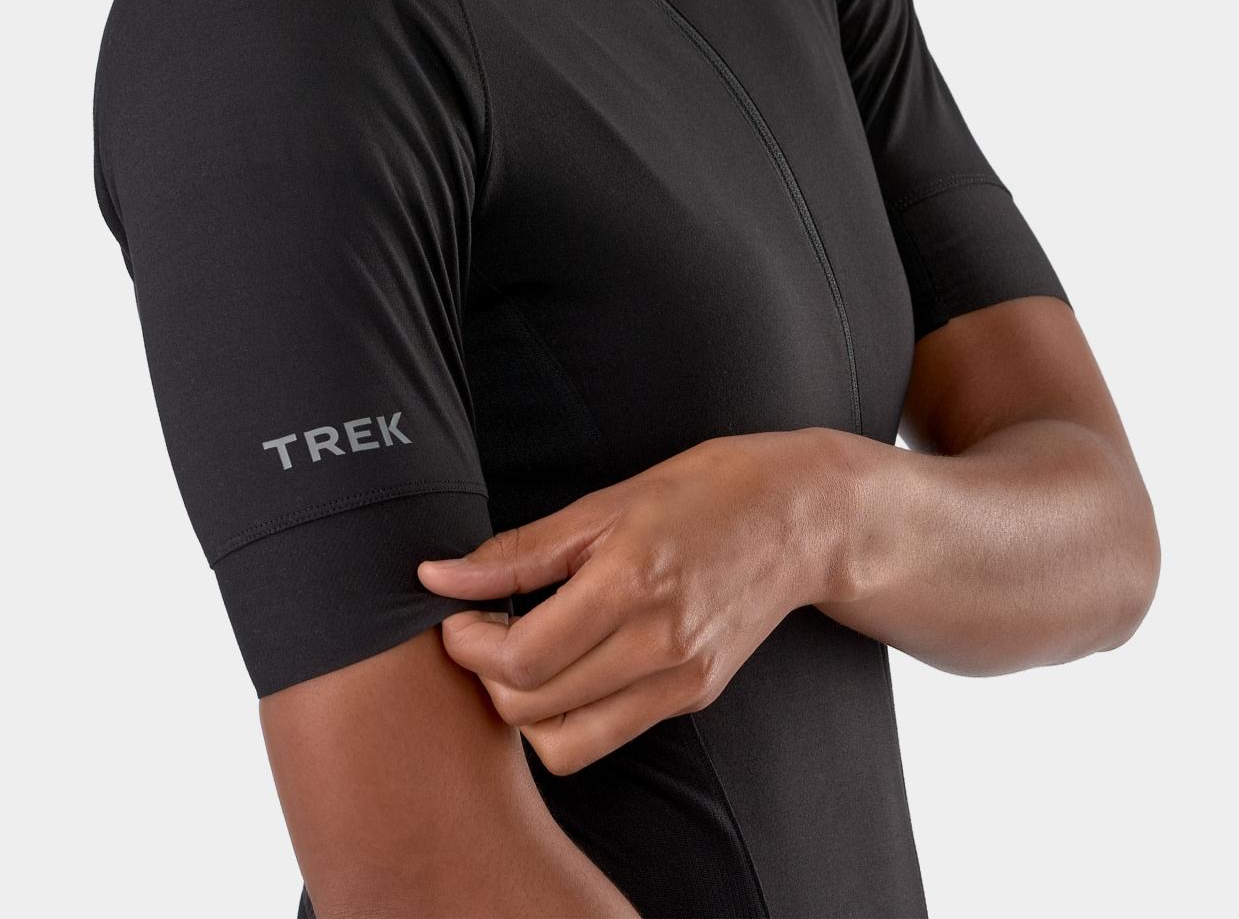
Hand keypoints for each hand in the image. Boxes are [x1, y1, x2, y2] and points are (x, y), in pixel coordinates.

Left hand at [417, 427, 861, 774]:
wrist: (802, 519)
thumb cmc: (702, 493)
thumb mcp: (603, 504)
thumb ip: (517, 551)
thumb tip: (437, 577)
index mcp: (631, 583)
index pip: (521, 658)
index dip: (467, 646)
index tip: (456, 617)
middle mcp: (659, 644)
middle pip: (533, 707)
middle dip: (485, 678)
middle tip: (481, 633)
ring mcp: (681, 680)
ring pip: (566, 744)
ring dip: (523, 711)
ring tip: (522, 656)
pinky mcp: (694, 698)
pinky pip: (607, 737)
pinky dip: (568, 717)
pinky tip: (566, 667)